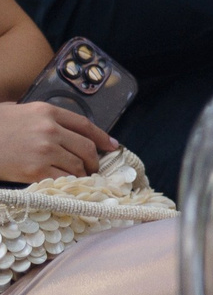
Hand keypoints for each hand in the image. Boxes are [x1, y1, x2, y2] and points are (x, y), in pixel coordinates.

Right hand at [0, 101, 114, 183]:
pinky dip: (69, 182)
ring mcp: (44, 151)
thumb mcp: (18, 110)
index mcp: (47, 112)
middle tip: (94, 167)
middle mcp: (50, 130)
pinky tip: (68, 184)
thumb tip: (61, 127)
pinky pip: (62, 178)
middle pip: (86, 147)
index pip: (85, 125)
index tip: (111, 146)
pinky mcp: (35, 171)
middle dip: (94, 160)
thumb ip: (42, 117)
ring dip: (83, 174)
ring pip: (77, 165)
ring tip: (82, 177)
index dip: (102, 137)